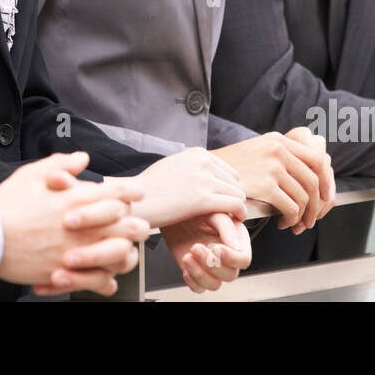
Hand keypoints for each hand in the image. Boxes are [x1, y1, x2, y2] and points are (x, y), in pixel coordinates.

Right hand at [0, 151, 149, 296]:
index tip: (136, 193)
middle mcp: (82, 226)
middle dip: (137, 224)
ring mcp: (77, 251)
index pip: (119, 193)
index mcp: (76, 198)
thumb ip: (61, 164)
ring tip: (125, 250)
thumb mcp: (32, 174)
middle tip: (138, 224)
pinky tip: (106, 275)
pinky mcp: (67, 272)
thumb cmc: (7, 204)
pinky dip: (107, 279)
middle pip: (129, 225)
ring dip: (126, 252)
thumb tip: (82, 159)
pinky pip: (100, 281)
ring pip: (120, 255)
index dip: (132, 192)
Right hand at [113, 148, 245, 228]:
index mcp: (197, 153)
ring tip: (231, 219)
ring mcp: (203, 179)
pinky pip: (235, 205)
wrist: (134, 202)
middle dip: (233, 199)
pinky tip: (236, 221)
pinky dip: (240, 214)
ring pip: (238, 194)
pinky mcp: (203, 199)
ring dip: (236, 208)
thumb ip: (192, 167)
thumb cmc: (149, 190)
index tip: (225, 202)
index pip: (228, 171)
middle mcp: (202, 162)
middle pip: (234, 183)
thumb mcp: (172, 166)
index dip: (228, 189)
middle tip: (228, 214)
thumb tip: (208, 173)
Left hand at [160, 211, 251, 292]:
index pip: (243, 259)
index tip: (217, 248)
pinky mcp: (197, 271)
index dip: (232, 258)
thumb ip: (226, 226)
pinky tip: (186, 263)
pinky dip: (192, 280)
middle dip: (212, 264)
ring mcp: (212, 265)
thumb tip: (237, 247)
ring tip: (188, 256)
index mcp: (236, 239)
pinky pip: (200, 287)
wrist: (174, 212)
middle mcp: (226, 255)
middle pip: (230, 274)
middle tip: (195, 247)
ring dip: (200, 273)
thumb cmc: (196, 208)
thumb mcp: (212, 211)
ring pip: (215, 284)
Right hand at [211, 129, 329, 231]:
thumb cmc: (233, 168)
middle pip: (313, 180)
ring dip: (303, 216)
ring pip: (304, 196)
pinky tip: (283, 222)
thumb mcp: (260, 150)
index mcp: (279, 140)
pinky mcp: (265, 184)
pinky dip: (291, 219)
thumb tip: (313, 177)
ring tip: (294, 223)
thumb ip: (284, 157)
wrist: (207, 174)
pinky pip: (291, 207)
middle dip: (316, 205)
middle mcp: (278, 149)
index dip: (326, 181)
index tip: (325, 197)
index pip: (317, 159)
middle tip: (310, 219)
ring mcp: (272, 165)